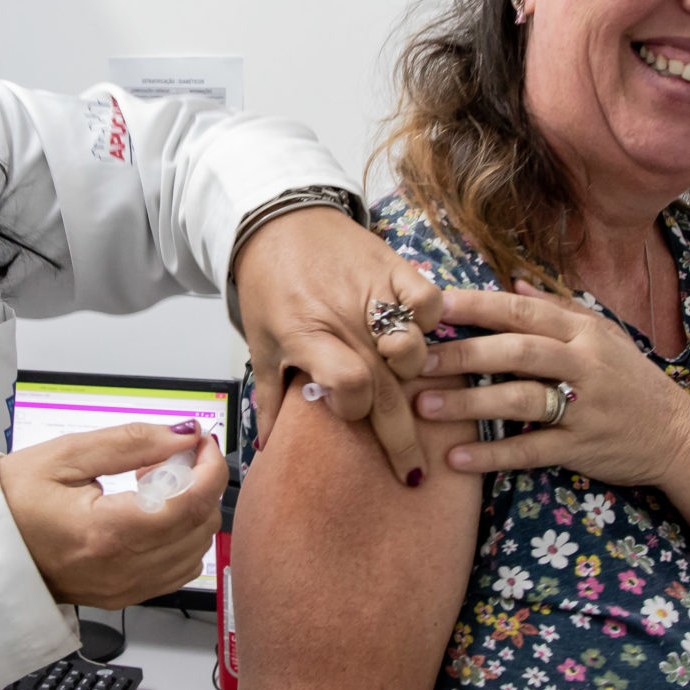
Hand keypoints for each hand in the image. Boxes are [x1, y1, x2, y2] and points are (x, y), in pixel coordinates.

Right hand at [0, 422, 225, 609]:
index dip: (209, 467)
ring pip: (196, 552)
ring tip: (152, 487)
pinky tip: (151, 515)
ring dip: (190, 513)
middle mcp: (120, 569)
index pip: (189, 504)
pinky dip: (179, 539)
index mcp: (106, 533)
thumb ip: (131, 441)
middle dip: (198, 485)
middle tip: (168, 458)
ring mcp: (123, 589)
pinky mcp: (123, 596)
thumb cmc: (11, 503)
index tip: (202, 443)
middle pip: (200, 528)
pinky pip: (177, 571)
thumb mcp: (67, 455)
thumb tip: (182, 434)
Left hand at [235, 208, 442, 483]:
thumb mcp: (260, 342)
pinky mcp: (395, 267)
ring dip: (411, 372)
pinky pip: (430, 303)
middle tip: (413, 471)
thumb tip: (268, 448)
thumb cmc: (268, 284)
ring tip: (404, 380)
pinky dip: (429, 322)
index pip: (348, 384)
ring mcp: (372, 291)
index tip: (348, 411)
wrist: (279, 218)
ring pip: (412, 348)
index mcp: (305, 334)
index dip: (354, 409)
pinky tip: (415, 333)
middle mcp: (342, 316)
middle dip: (402, 438)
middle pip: (384, 385)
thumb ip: (270, 396)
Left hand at [412, 283, 689, 486]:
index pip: (522, 311)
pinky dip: (493, 456)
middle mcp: (585, 364)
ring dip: (468, 405)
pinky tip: (456, 459)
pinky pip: (532, 450)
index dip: (476, 305)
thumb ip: (559, 309)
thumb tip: (515, 283)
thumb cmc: (633, 381)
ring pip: (520, 401)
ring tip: (423, 406)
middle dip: (461, 354)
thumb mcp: (605, 335)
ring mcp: (584, 407)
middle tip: (414, 358)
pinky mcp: (583, 448)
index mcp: (583, 332)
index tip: (431, 303)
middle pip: (516, 352)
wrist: (679, 436)